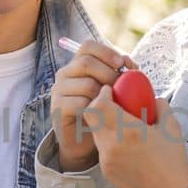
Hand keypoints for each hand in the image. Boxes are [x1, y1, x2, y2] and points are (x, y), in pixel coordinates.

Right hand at [51, 39, 131, 171]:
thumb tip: (130, 64)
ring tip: (113, 105)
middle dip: (109, 74)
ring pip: (86, 84)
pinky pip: (80, 104)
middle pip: (86, 63)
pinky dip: (95, 109)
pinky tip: (102, 115)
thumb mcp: (113, 90)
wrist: (85, 140)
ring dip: (104, 94)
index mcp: (77, 64)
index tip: (122, 63)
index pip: (88, 46)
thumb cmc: (102, 111)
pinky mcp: (58, 108)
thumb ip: (120, 75)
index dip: (106, 52)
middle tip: (122, 88)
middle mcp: (65, 74)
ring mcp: (59, 91)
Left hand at [91, 88, 187, 187]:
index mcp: (128, 131)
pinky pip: (102, 149)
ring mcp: (106, 160)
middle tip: (113, 104)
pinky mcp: (106, 171)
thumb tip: (152, 98)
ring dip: (104, 125)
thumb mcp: (171, 126)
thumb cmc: (173, 160)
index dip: (102, 94)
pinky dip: (109, 141)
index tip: (111, 91)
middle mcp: (112, 145)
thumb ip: (159, 106)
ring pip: (96, 134)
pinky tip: (125, 145)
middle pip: (91, 118)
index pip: (98, 105)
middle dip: (100, 107)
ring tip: (122, 126)